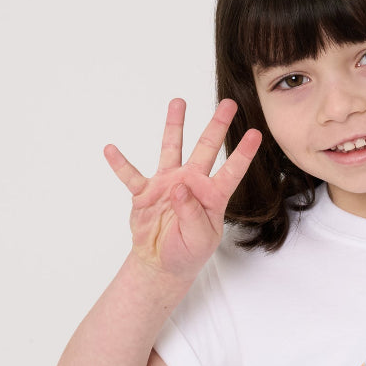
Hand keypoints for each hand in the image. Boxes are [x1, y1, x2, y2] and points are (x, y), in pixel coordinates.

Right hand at [103, 98, 260, 280]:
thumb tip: (180, 188)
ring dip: (174, 126)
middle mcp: (192, 183)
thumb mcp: (199, 239)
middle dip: (217, 126)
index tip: (255, 134)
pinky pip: (131, 176)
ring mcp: (168, 184)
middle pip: (206, 149)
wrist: (162, 263)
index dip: (243, 154)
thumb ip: (192, 214)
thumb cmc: (188, 251)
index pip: (231, 172)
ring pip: (172, 149)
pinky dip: (120, 164)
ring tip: (178, 103)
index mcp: (212, 196)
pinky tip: (111, 149)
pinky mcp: (145, 193)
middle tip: (229, 103)